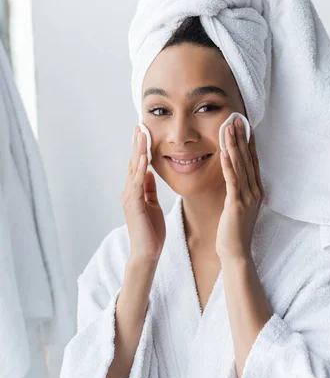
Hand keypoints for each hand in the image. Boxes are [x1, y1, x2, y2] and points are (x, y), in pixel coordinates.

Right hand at [121, 126, 165, 263]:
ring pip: (134, 169)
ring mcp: (129, 198)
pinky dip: (140, 168)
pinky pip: (137, 183)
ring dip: (138, 151)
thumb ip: (148, 189)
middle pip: (133, 162)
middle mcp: (129, 192)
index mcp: (135, 191)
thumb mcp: (152, 205)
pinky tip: (144, 157)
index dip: (141, 148)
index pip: (137, 165)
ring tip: (141, 134)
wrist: (147, 253)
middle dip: (137, 144)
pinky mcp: (134, 205)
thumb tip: (148, 172)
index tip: (144, 132)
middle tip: (140, 125)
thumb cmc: (151, 231)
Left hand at [216, 117, 265, 259]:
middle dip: (241, 138)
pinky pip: (232, 180)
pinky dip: (228, 164)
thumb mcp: (238, 206)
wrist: (236, 253)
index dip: (248, 143)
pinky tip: (224, 152)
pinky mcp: (236, 204)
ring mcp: (247, 197)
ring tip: (229, 128)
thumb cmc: (234, 231)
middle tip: (237, 118)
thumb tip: (233, 177)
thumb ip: (238, 191)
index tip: (243, 126)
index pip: (252, 161)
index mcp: (255, 191)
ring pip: (240, 166)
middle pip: (248, 159)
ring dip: (234, 145)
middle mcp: (254, 191)